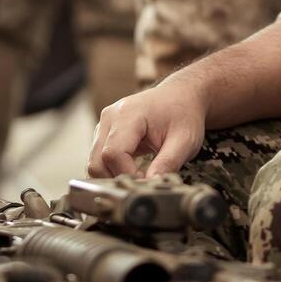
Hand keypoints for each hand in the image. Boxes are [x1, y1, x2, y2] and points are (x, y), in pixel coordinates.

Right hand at [87, 78, 206, 177]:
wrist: (181, 96)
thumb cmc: (183, 115)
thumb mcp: (185, 141)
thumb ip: (167, 164)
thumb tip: (150, 186)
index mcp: (128, 114)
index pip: (113, 154)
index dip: (128, 174)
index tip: (147, 182)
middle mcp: (110, 117)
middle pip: (98, 161)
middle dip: (118, 178)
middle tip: (144, 182)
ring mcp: (104, 124)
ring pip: (95, 163)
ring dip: (114, 176)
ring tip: (140, 175)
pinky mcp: (105, 133)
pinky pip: (99, 159)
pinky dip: (113, 170)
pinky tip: (133, 169)